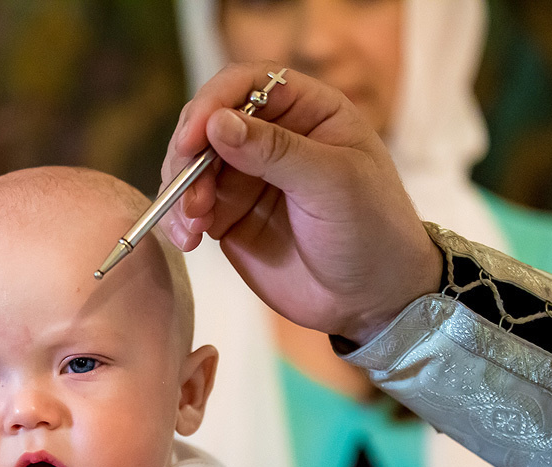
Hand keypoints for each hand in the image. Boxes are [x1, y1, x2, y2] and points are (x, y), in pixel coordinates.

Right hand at [160, 62, 441, 344]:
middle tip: (188, 194)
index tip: (194, 137)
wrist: (372, 299)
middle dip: (188, 154)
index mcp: (307, 111)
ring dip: (180, 191)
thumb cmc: (372, 231)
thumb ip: (276, 151)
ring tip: (192, 227)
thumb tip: (218, 123)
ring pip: (191, 165)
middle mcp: (271, 137)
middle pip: (208, 122)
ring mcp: (246, 177)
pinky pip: (190, 206)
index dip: (214, 102)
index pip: (248, 83)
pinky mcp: (229, 216)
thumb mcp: (333, 185)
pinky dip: (178, 219)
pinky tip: (188, 239)